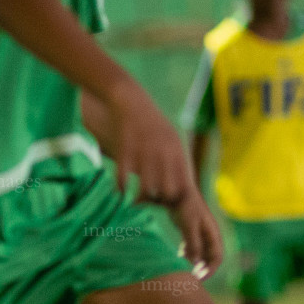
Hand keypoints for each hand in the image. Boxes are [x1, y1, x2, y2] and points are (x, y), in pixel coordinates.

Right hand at [102, 80, 191, 207]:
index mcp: (177, 152)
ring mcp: (144, 152)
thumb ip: (178, 161)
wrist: (130, 101)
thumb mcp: (172, 139)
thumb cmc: (152, 124)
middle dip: (160, 201)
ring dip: (140, 198)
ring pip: (147, 190)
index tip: (166, 200)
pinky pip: (124, 181)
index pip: (184, 186)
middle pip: (168, 191)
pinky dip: (121, 189)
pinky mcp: (125, 151)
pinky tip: (119, 189)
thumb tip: (183, 188)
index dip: (176, 199)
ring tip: (135, 199)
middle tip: (150, 201)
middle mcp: (164, 153)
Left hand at [169, 192, 223, 277]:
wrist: (177, 188)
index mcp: (212, 234)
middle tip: (188, 277)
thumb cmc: (185, 205)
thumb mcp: (190, 225)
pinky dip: (186, 253)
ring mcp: (198, 232)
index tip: (198, 279)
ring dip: (193, 261)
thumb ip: (193, 244)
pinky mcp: (189, 229)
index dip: (210, 270)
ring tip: (181, 266)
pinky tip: (178, 254)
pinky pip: (191, 246)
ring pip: (199, 253)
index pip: (217, 258)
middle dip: (200, 268)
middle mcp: (208, 235)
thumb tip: (196, 263)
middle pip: (208, 257)